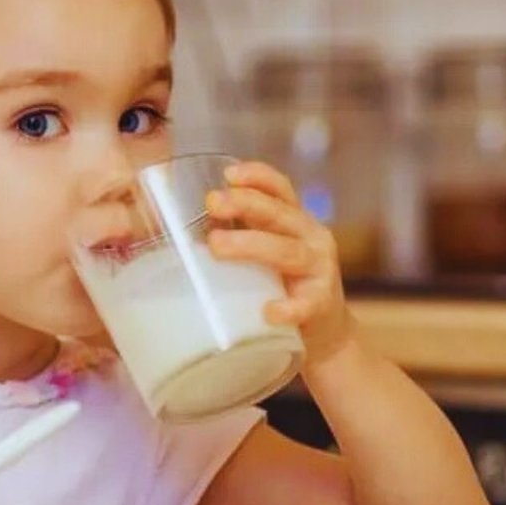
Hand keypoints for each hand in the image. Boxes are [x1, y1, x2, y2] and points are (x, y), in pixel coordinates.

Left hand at [205, 160, 354, 361]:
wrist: (325, 330)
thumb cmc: (282, 283)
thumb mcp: (264, 251)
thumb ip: (235, 234)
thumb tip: (181, 227)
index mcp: (294, 221)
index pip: (279, 189)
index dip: (257, 176)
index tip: (227, 174)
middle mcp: (311, 238)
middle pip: (279, 214)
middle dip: (245, 204)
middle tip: (212, 203)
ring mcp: (319, 270)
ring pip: (288, 252)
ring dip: (251, 245)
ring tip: (216, 246)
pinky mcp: (321, 305)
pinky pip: (305, 305)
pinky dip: (287, 308)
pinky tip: (268, 311)